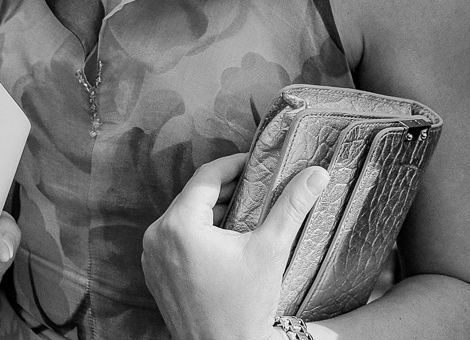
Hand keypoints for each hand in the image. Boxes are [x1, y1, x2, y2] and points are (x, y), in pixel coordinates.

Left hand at [142, 152, 328, 339]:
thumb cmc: (245, 307)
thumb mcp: (271, 250)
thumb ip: (292, 206)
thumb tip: (317, 173)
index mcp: (179, 226)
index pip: (206, 177)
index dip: (234, 165)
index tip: (256, 163)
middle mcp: (157, 237)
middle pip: (194, 196)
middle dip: (226, 189)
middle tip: (257, 186)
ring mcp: (152, 257)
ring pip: (184, 217)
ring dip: (212, 211)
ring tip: (245, 211)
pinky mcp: (155, 274)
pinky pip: (175, 239)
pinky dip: (198, 232)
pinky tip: (224, 239)